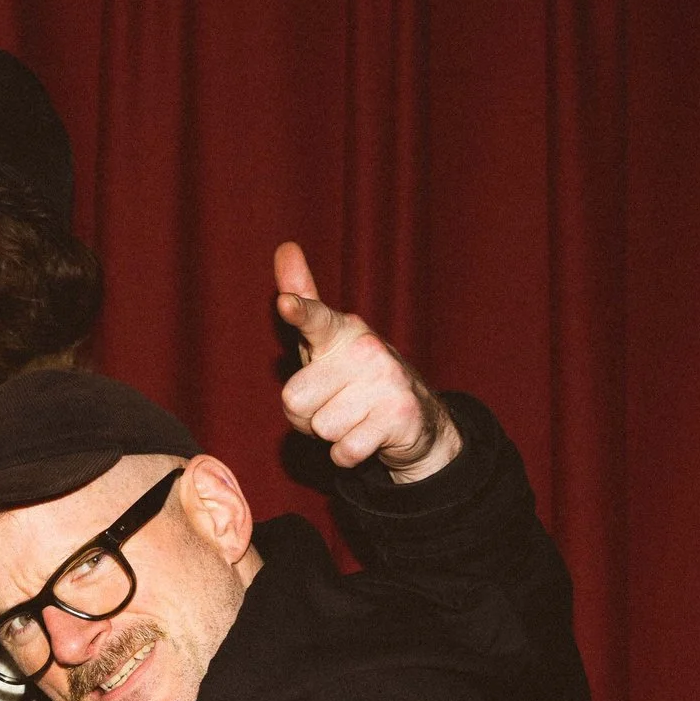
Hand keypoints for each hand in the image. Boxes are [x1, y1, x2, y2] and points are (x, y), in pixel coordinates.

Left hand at [273, 242, 461, 482]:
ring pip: (320, 428)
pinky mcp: (399, 417)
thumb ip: (303, 301)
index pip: (315, 319)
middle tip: (334, 403)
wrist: (414, 417)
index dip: (299, 311)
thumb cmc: (352, 376)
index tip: (286, 304)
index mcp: (342, 331)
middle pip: (294, 401)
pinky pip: (343, 451)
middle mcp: (366, 350)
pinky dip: (348, 454)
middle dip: (306, 415)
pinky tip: (367, 436)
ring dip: (330, 434)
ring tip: (354, 417)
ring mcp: (386, 382)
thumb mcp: (325, 341)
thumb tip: (285, 246)